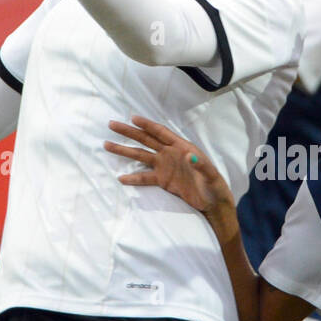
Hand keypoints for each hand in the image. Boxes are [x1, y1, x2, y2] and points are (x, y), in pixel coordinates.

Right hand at [105, 117, 235, 227]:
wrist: (212, 203)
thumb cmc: (214, 186)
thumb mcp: (211, 175)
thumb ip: (202, 165)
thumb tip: (191, 156)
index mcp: (182, 147)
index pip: (161, 133)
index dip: (147, 125)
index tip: (132, 118)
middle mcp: (170, 154)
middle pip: (146, 140)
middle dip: (129, 132)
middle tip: (112, 125)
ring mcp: (165, 167)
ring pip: (141, 156)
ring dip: (125, 151)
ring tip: (107, 145)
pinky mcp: (163, 180)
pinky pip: (145, 178)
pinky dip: (133, 178)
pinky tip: (120, 177)